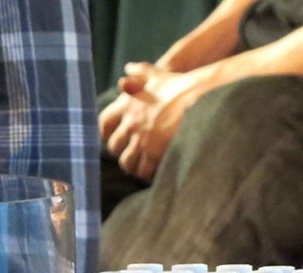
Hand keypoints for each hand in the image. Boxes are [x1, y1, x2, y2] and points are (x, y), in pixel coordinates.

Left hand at [99, 62, 207, 181]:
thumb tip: (129, 68)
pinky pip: (144, 170)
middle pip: (115, 147)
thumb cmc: (179, 86)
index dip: (106, 134)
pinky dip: (147, 174)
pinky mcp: (154, 153)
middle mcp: (130, 123)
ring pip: (127, 162)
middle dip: (122, 152)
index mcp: (125, 105)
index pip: (104, 124)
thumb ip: (141, 72)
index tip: (113, 139)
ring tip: (142, 168)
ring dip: (134, 166)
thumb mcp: (156, 75)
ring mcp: (141, 139)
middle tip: (131, 156)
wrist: (197, 96)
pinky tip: (154, 173)